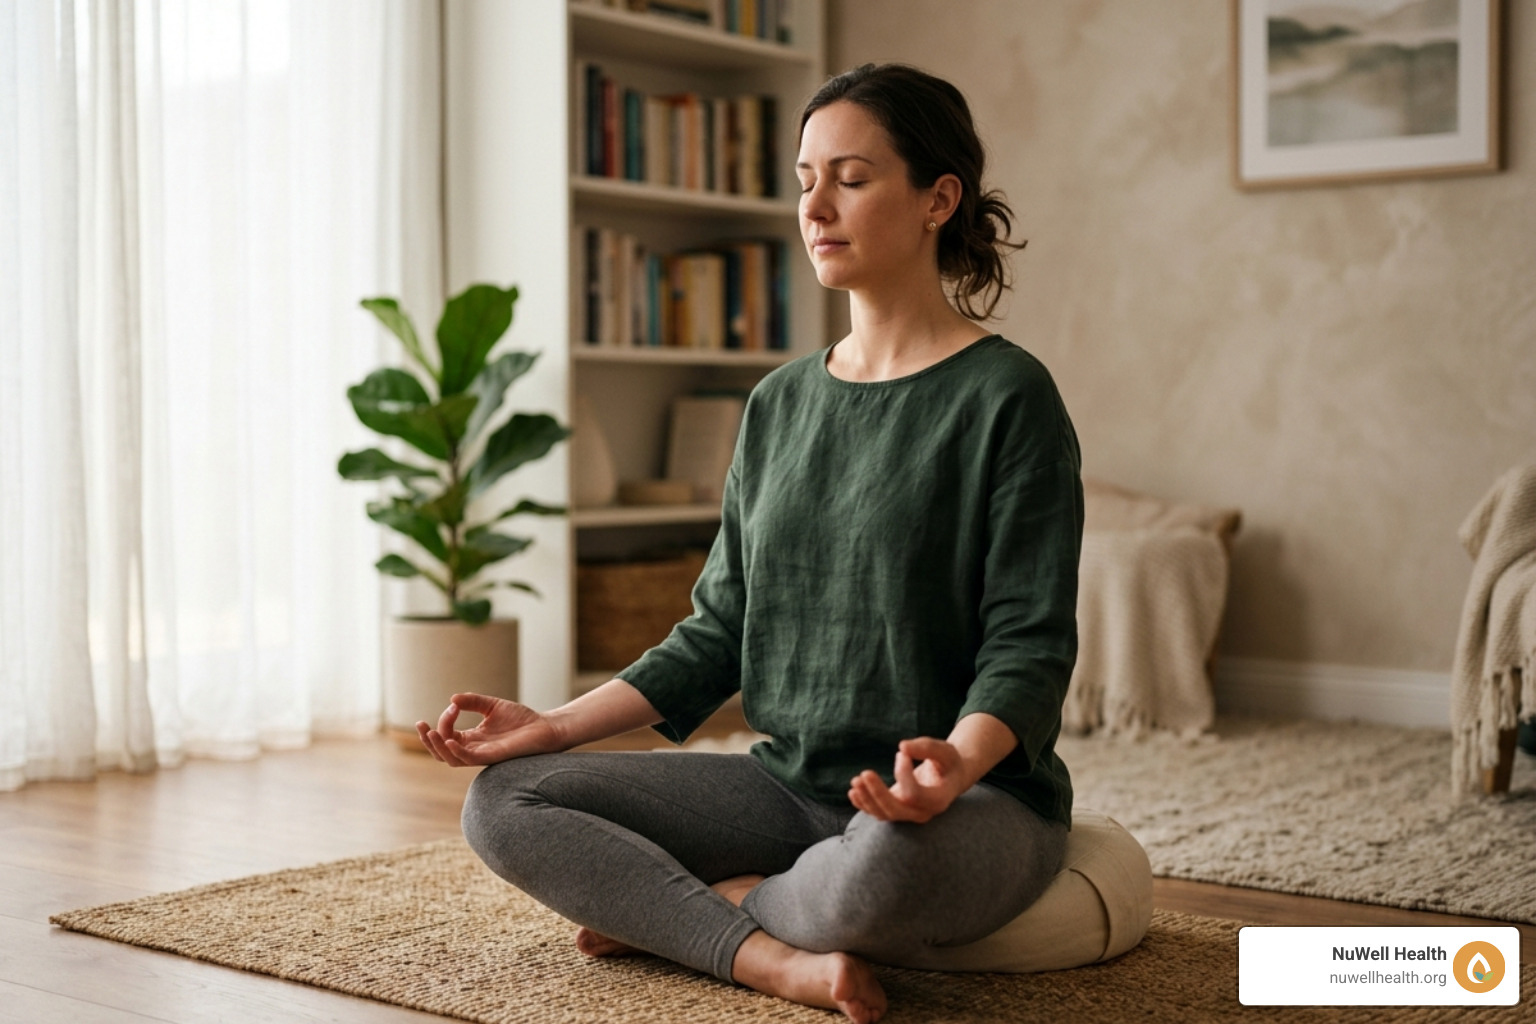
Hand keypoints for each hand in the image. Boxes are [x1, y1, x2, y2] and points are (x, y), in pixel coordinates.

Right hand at [416, 692, 565, 766]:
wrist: (545, 728)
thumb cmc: (521, 719)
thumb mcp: (492, 705)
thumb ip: (473, 701)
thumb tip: (452, 699)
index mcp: (472, 738)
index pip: (446, 735)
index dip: (444, 720)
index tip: (454, 705)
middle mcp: (473, 749)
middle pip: (441, 751)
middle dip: (427, 740)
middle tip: (421, 724)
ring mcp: (482, 754)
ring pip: (450, 759)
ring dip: (437, 747)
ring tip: (430, 732)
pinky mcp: (493, 757)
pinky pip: (469, 759)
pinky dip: (457, 752)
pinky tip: (451, 741)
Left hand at [847, 737, 968, 823]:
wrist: (949, 777)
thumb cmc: (948, 762)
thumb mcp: (944, 751)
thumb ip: (926, 748)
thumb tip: (902, 746)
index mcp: (938, 800)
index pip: (914, 795)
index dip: (903, 774)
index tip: (901, 753)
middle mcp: (923, 812)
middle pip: (896, 810)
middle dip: (878, 794)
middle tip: (865, 773)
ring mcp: (910, 814)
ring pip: (884, 814)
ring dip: (867, 799)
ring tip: (855, 781)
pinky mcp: (898, 809)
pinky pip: (879, 813)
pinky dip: (864, 804)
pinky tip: (853, 792)